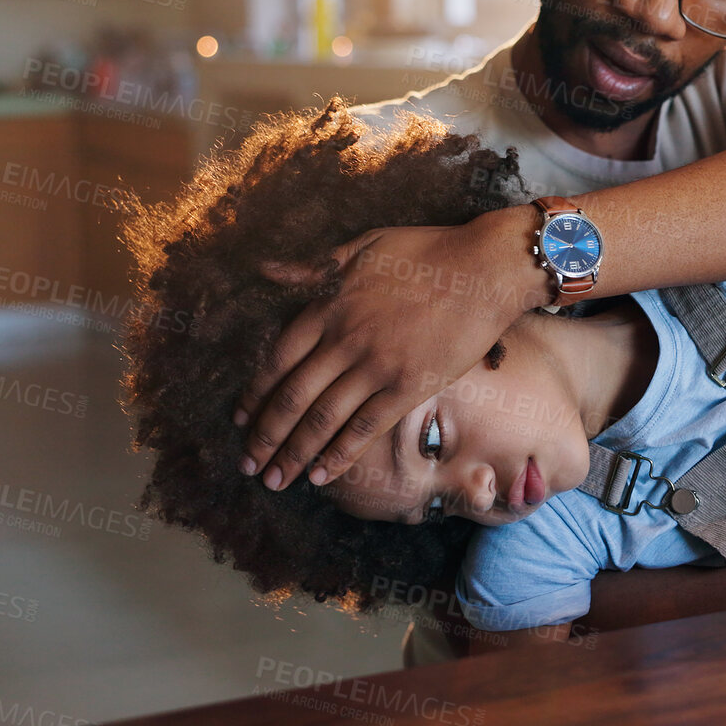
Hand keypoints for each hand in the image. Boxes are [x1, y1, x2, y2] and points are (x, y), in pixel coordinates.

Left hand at [237, 206, 545, 488]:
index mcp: (329, 306)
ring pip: (322, 419)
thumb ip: (312, 267)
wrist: (484, 268)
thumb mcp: (361, 245)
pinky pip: (365, 427)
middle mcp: (345, 340)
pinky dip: (340, 454)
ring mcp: (377, 365)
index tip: (241, 419)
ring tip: (274, 480)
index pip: (277, 360)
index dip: (255, 394)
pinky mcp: (409, 386)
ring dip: (294, 453)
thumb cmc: (426, 251)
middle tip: (247, 464)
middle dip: (265, 437)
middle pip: (292, 397)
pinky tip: (321, 475)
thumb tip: (263, 269)